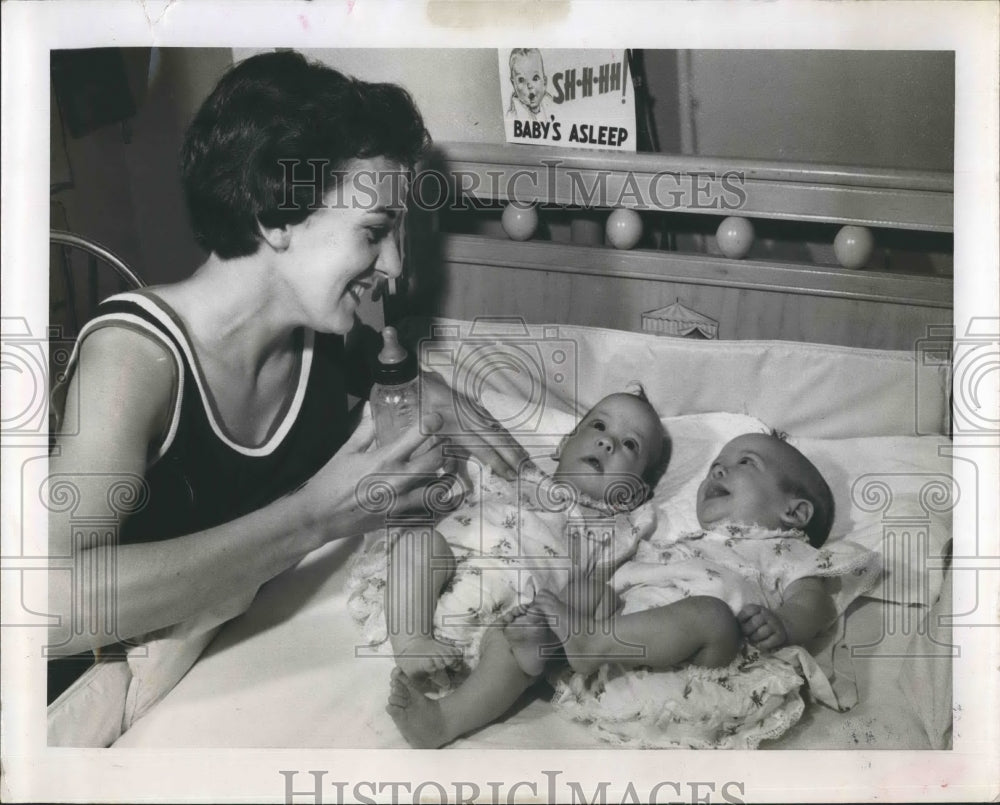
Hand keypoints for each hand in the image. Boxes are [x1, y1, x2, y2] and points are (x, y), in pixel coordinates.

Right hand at [296, 404, 456, 539]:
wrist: (319, 516)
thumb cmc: (330, 482)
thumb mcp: (346, 452)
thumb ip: (364, 430)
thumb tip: (371, 408)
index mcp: (384, 459)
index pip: (416, 436)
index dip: (431, 424)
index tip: (435, 419)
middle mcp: (397, 480)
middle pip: (435, 461)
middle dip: (443, 449)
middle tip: (443, 444)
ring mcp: (400, 502)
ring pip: (437, 489)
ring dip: (445, 478)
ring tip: (446, 470)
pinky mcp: (398, 519)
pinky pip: (426, 512)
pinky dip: (434, 504)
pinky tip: (435, 496)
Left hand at [418, 371, 532, 480]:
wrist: (419, 381)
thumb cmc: (420, 409)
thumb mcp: (425, 432)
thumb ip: (440, 451)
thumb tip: (453, 471)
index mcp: (456, 426)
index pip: (483, 448)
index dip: (498, 462)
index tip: (509, 474)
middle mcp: (468, 418)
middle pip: (496, 439)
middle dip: (512, 456)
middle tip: (525, 470)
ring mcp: (474, 409)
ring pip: (498, 429)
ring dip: (512, 444)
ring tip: (525, 458)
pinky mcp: (475, 404)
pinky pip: (494, 421)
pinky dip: (505, 432)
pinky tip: (512, 441)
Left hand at [738, 604, 788, 650]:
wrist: (779, 626)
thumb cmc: (757, 624)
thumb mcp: (749, 617)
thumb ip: (741, 621)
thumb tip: (733, 629)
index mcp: (757, 608)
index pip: (749, 610)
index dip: (742, 619)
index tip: (741, 623)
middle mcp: (767, 615)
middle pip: (755, 622)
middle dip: (747, 630)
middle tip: (746, 634)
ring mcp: (775, 625)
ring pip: (761, 633)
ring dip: (754, 638)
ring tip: (753, 639)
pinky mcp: (780, 636)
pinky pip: (768, 642)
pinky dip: (761, 645)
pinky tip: (760, 644)